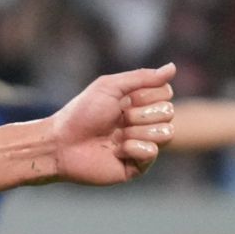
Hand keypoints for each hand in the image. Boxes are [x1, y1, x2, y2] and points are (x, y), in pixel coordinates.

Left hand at [45, 63, 177, 185]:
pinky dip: (134, 148)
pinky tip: (116, 151)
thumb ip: (142, 77)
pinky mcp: (137, 166)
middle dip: (141, 113)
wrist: (61, 143)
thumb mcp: (109, 86)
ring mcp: (141, 144)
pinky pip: (153, 152)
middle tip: (118, 119)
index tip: (124, 99)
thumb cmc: (81, 113)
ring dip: (137, 131)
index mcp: (137, 103)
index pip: (166, 93)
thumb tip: (173, 67)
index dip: (147, 95)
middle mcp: (142, 123)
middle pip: (169, 112)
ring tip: (115, 136)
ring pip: (166, 133)